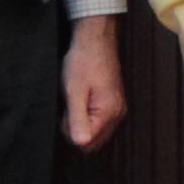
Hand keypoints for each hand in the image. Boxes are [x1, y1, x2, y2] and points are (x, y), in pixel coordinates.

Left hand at [63, 16, 126, 151]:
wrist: (95, 41)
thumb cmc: (82, 63)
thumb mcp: (74, 91)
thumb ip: (77, 118)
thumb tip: (81, 143)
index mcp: (109, 113)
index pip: (86, 142)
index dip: (69, 131)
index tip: (65, 112)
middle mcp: (118, 114)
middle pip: (94, 141)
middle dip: (76, 130)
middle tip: (69, 108)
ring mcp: (118, 108)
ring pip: (96, 132)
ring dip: (82, 123)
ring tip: (75, 101)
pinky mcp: (114, 102)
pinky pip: (100, 122)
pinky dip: (88, 117)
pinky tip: (81, 100)